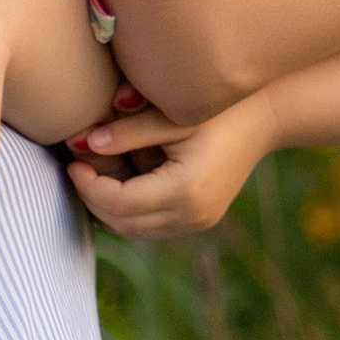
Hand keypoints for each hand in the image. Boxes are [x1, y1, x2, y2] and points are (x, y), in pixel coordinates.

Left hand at [64, 90, 275, 242]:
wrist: (265, 118)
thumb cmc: (219, 110)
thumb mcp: (171, 116)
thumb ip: (127, 131)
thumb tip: (82, 141)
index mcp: (185, 190)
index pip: (119, 202)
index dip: (90, 186)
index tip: (73, 163)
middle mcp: (193, 215)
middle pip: (123, 223)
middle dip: (94, 199)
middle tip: (77, 170)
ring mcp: (199, 221)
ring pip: (135, 230)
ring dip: (109, 209)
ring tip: (93, 177)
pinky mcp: (201, 219)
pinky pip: (152, 226)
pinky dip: (129, 212)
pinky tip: (119, 184)